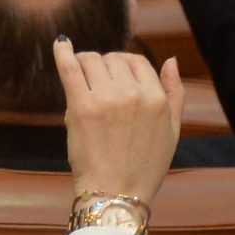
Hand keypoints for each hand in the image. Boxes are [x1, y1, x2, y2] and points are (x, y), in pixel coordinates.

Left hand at [57, 38, 181, 205]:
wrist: (118, 191)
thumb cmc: (144, 164)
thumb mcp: (172, 129)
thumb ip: (174, 91)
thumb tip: (169, 59)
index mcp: (157, 99)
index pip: (136, 60)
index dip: (122, 65)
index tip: (113, 76)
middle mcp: (134, 95)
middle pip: (111, 59)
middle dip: (103, 67)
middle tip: (97, 86)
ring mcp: (107, 99)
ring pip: (90, 60)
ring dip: (83, 65)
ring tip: (82, 81)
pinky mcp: (81, 106)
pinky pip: (69, 67)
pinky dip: (62, 52)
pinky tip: (60, 44)